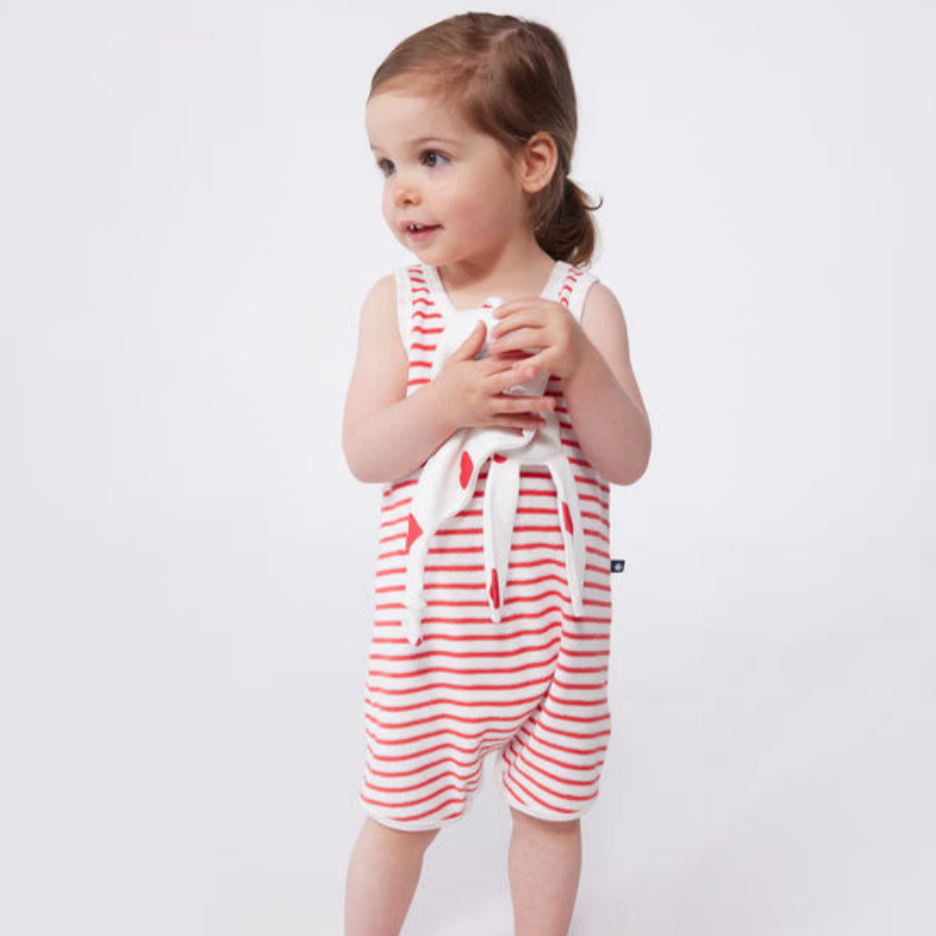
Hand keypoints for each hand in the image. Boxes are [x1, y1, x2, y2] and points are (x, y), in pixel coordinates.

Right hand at [431, 321, 555, 432]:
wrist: (436, 409)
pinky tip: (541, 423)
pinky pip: (509, 423)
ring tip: (551, 403)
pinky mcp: (488, 420)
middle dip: (521, 376)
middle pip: (504, 382)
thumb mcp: (456, 359)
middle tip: (539, 368)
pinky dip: (525, 424)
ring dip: (532, 405)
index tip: (532, 349)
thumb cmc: (447, 382)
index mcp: (476, 372)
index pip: (498, 361)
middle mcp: (482, 390)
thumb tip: (484, 322)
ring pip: (511, 406)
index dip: (514, 355)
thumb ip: (472, 342)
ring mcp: (486, 407)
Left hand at [489, 297, 586, 380]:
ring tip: (494, 349)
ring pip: (528, 337)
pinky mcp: (561, 356)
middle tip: (492, 334)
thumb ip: (533, 315)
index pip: (527, 303)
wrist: (585, 362)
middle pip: (525, 318)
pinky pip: (538, 359)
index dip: (508, 307)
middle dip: (505, 325)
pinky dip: (523, 363)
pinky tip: (511, 366)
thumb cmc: (561, 341)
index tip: (494, 314)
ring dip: (508, 343)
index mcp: (555, 308)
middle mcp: (560, 320)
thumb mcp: (552, 322)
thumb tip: (501, 310)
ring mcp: (562, 337)